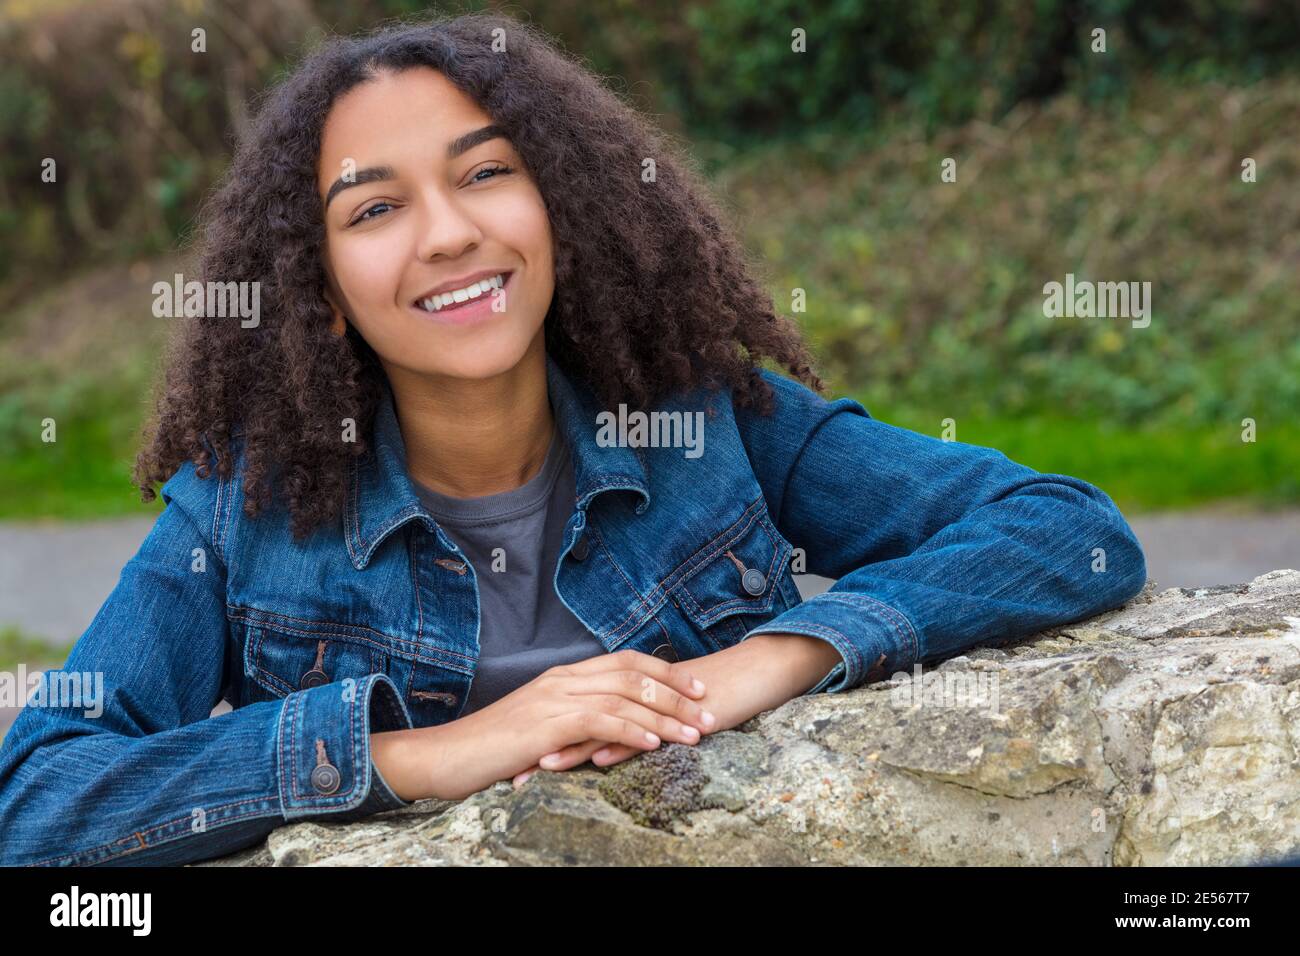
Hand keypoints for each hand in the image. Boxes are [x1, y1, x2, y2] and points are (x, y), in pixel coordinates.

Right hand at [424, 648, 714, 799]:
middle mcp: (562, 679)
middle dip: (676, 691)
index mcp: (562, 675)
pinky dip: (633, 730)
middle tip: (708, 708)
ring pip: (624, 697)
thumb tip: (607, 728)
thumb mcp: (538, 727)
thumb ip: (572, 719)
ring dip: (665, 716)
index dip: (664, 672)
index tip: (695, 685)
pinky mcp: (548, 723)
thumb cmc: (491, 748)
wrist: (448, 755)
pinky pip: (601, 721)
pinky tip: (656, 743)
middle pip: (632, 675)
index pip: (624, 662)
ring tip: (695, 732)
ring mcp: (554, 698)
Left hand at [512, 633, 840, 784]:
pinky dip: (619, 743)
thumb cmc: (714, 694)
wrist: (754, 674)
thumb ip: (632, 722)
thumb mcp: (664, 711)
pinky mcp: (676, 711)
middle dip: (546, 741)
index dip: (546, 731)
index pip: (576, 710)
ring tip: (540, 765)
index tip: (515, 753)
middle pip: (579, 715)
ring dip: (571, 745)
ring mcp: (653, 700)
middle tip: (511, 766)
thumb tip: (601, 745)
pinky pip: (644, 727)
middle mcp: (634, 690)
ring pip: (605, 721)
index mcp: (626, 689)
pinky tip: (596, 758)